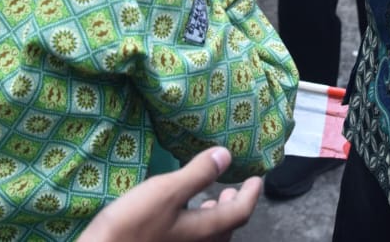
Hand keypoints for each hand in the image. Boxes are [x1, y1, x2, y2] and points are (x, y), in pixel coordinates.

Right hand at [76, 146, 261, 241]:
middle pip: (226, 228)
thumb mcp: (165, 192)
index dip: (252, 195)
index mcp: (204, 232)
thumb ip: (197, 174)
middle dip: (233, 206)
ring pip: (209, 237)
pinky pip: (193, 240)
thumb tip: (226, 155)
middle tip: (234, 189)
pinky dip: (197, 225)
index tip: (257, 179)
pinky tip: (181, 216)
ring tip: (211, 200)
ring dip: (215, 217)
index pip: (240, 213)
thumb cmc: (132, 226)